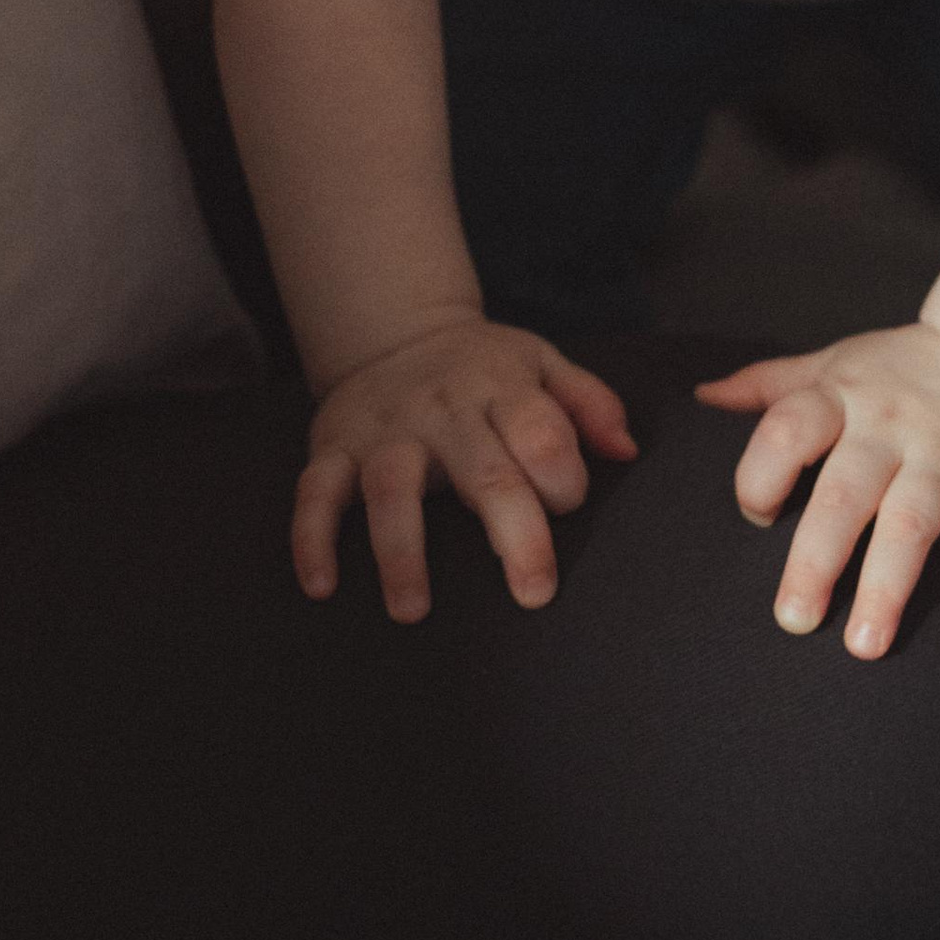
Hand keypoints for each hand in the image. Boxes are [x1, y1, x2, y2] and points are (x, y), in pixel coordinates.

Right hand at [298, 312, 634, 619]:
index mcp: (502, 389)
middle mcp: (444, 410)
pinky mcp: (334, 447)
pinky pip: (315, 492)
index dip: (562, 474)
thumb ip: (589, 402)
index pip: (542, 431)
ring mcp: (386, 431)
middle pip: (484, 471)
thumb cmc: (483, 367)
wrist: (394, 330)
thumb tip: (627, 451)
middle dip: (513, 532)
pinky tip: (322, 586)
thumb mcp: (541, 362)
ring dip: (401, 548)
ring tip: (413, 609)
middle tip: (533, 593)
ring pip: (392, 485)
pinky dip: (312, 537)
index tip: (568, 508)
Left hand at [695, 322, 939, 661]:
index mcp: (843, 397)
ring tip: (865, 646)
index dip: (761, 473)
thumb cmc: (904, 370)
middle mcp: (892, 426)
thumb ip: (770, 385)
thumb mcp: (835, 364)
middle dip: (816, 559)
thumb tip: (703, 396)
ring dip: (888, 588)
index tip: (756, 515)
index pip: (787, 430)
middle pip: (845, 492)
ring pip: (912, 523)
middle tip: (794, 620)